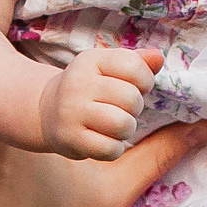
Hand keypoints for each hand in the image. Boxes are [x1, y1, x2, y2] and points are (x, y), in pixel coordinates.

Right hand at [39, 40, 159, 159]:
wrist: (48, 111)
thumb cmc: (90, 89)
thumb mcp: (109, 68)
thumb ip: (137, 62)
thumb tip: (158, 57)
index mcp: (91, 60)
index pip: (134, 66)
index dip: (145, 80)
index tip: (135, 87)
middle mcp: (78, 83)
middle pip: (131, 98)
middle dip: (135, 109)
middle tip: (121, 110)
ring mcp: (71, 111)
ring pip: (122, 124)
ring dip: (126, 130)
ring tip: (115, 127)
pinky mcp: (69, 138)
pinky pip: (109, 149)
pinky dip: (114, 149)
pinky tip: (106, 142)